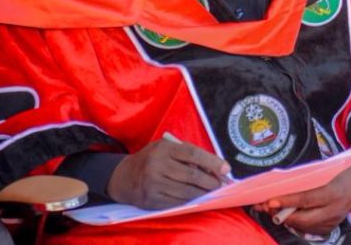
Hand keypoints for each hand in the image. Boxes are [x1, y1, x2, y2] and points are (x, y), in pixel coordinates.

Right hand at [106, 139, 229, 208]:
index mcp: (163, 149)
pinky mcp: (152, 200)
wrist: (124, 177)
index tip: (226, 168)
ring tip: (212, 190)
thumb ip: (186, 153)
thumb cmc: (151, 159)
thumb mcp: (165, 148)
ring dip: (203, 192)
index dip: (212, 162)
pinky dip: (191, 200)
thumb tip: (213, 166)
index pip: (192, 154)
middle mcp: (157, 166)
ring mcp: (154, 185)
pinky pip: (177, 202)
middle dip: (210, 181)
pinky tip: (197, 197)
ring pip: (186, 191)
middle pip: (191, 175)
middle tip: (221, 184)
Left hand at [252, 160, 350, 234]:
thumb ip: (307, 181)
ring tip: (270, 210)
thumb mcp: (326, 171)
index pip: (305, 200)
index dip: (286, 201)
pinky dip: (295, 221)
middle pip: (302, 218)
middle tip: (264, 206)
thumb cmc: (341, 171)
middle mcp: (333, 211)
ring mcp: (333, 222)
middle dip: (281, 213)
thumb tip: (283, 186)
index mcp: (333, 193)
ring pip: (303, 225)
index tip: (269, 200)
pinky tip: (286, 214)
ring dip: (285, 218)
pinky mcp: (331, 228)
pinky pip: (308, 228)